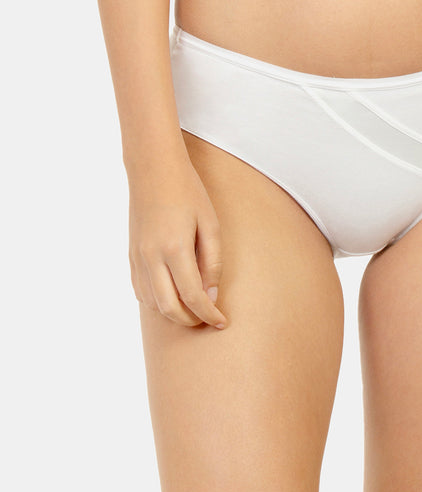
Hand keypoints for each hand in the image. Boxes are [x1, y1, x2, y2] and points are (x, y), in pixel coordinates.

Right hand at [127, 154, 227, 328]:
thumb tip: (212, 296)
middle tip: (209, 318)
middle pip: (170, 309)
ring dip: (174, 314)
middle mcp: (151, 257)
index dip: (209, 315)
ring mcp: (137, 258)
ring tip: (194, 308)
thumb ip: (212, 263)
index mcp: (175, 249)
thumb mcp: (211, 226)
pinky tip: (174, 296)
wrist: (153, 169)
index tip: (222, 322)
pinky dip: (158, 302)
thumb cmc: (188, 194)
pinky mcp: (130, 256)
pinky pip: (141, 292)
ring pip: (153, 304)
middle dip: (191, 321)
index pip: (193, 297)